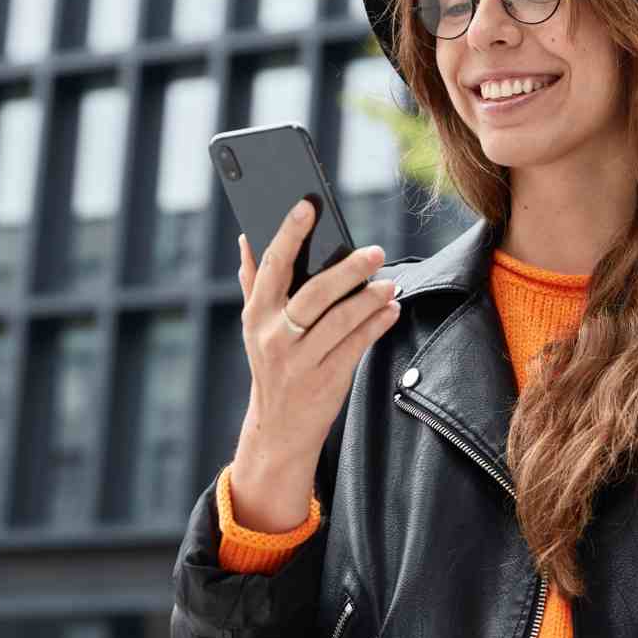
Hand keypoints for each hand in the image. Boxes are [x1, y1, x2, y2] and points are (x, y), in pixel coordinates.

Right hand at [228, 196, 402, 530]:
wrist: (278, 430)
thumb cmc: (273, 365)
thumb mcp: (255, 327)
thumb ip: (253, 282)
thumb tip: (246, 237)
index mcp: (256, 314)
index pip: (272, 266)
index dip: (288, 234)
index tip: (307, 207)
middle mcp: (274, 336)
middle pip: (312, 295)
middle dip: (346, 270)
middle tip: (375, 251)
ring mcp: (299, 361)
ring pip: (339, 322)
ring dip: (368, 300)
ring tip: (390, 282)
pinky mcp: (325, 381)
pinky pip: (355, 347)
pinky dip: (375, 326)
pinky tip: (391, 310)